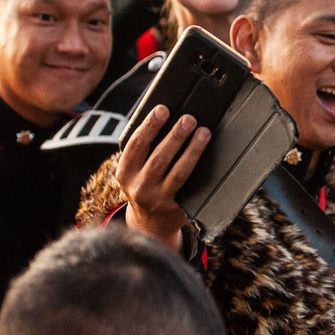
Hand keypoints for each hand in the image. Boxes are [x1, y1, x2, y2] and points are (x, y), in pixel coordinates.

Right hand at [116, 105, 210, 251]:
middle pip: (159, 157)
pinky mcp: (176, 207)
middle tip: (189, 119)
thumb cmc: (145, 186)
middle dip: (175, 136)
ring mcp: (158, 199)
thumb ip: (144, 149)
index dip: (149, 125)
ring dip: (192, 150)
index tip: (162, 109)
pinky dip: (199, 168)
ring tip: (203, 133)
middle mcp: (138, 187)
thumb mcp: (134, 170)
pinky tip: (209, 156)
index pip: (136, 144)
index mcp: (125, 172)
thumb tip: (165, 116)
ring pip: (178, 171)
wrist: (149, 224)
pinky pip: (190, 185)